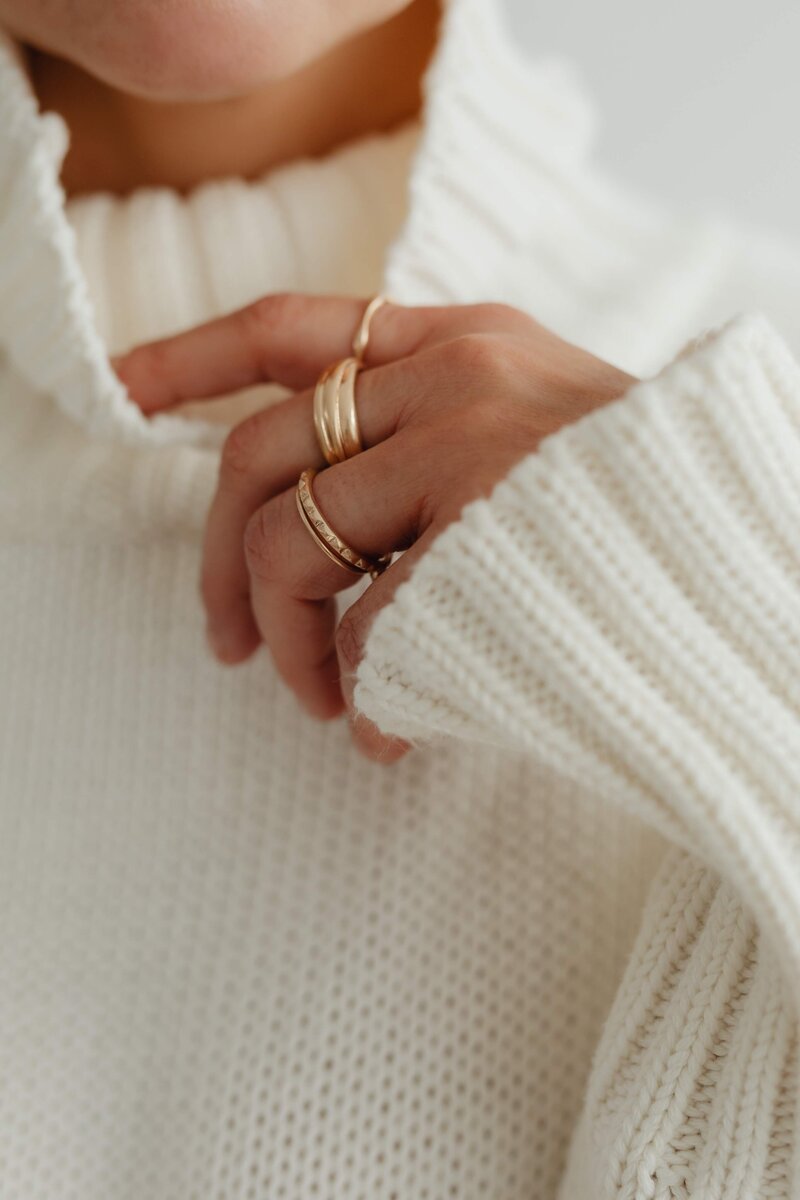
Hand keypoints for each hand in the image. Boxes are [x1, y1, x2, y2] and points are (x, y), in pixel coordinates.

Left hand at [114, 294, 635, 762]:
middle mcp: (457, 372)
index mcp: (467, 340)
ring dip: (291, 640)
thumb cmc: (646, 526)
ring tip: (329, 702)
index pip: (296, 326)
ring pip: (292, 537)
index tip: (126, 388)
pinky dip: (356, 679)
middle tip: (227, 642)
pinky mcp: (479, 525)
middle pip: (258, 449)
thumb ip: (438, 449)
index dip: (193, 355)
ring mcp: (468, 441)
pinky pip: (358, 610)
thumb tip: (325, 529)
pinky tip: (396, 726)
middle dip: (220, 558)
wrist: (756, 572)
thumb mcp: (543, 438)